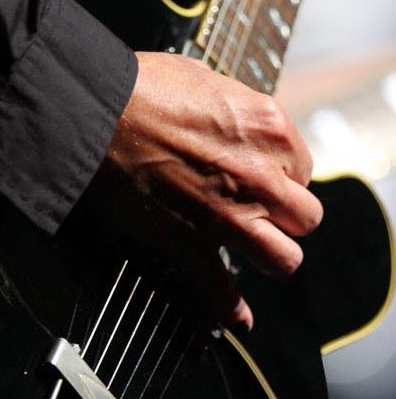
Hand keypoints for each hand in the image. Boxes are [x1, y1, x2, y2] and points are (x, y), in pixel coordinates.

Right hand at [93, 53, 322, 329]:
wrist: (94, 113)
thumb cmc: (140, 89)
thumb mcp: (207, 80)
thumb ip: (236, 113)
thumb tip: (234, 126)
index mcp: (269, 129)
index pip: (301, 168)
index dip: (278, 174)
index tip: (257, 175)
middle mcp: (260, 176)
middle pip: (304, 217)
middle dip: (283, 216)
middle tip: (259, 211)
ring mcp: (228, 216)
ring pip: (283, 258)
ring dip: (269, 256)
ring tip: (253, 252)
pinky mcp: (191, 244)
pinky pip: (220, 289)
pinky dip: (228, 309)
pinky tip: (238, 318)